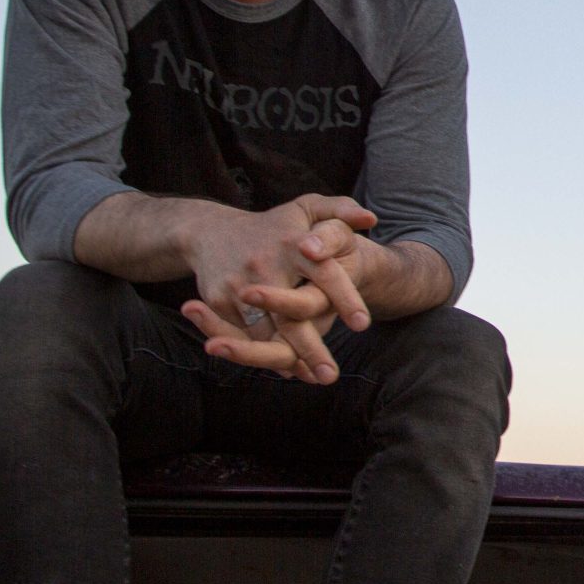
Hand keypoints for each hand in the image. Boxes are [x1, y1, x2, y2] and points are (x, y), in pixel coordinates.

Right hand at [181, 194, 377, 378]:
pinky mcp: (220, 303)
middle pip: (292, 315)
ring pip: (266, 333)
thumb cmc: (274, 225)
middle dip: (311, 348)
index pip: (324, 273)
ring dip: (289, 359)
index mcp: (293, 244)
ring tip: (315, 376)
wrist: (210, 231)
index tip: (363, 324)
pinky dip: (265, 354)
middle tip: (331, 375)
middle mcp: (265, 266)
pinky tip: (289, 369)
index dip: (344, 298)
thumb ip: (342, 210)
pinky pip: (245, 336)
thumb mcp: (307, 207)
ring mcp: (238, 286)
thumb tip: (372, 220)